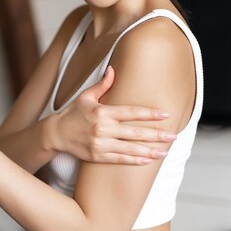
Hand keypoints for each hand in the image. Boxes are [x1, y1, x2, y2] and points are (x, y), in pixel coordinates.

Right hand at [47, 66, 176, 164]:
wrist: (56, 134)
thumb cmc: (72, 113)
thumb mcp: (85, 97)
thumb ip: (102, 85)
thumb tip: (113, 69)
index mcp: (103, 112)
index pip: (131, 112)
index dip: (149, 114)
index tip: (165, 115)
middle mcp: (103, 129)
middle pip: (135, 133)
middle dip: (156, 135)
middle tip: (173, 136)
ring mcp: (101, 144)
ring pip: (130, 149)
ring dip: (150, 151)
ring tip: (165, 152)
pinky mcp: (98, 156)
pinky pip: (120, 159)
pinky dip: (134, 160)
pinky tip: (147, 160)